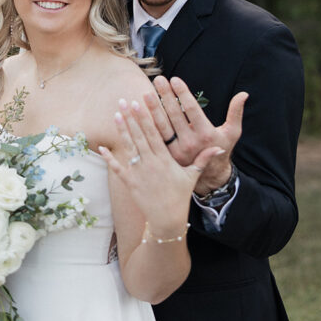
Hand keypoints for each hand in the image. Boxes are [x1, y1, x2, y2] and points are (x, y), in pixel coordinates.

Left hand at [98, 98, 222, 235]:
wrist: (168, 219)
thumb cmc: (180, 196)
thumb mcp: (193, 176)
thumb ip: (203, 159)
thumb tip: (219, 148)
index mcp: (165, 159)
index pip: (154, 133)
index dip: (146, 117)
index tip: (140, 102)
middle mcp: (151, 163)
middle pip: (139, 136)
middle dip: (131, 117)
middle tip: (123, 101)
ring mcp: (139, 173)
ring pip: (129, 147)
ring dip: (122, 131)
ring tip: (116, 115)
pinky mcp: (130, 183)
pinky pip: (117, 168)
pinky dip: (109, 158)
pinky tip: (101, 147)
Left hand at [144, 77, 247, 195]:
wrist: (210, 179)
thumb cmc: (222, 150)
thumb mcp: (232, 133)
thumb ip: (236, 113)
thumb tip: (244, 94)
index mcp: (205, 135)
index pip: (191, 110)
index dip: (182, 94)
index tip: (174, 79)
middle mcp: (189, 144)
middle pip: (173, 116)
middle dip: (165, 96)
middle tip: (158, 80)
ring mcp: (175, 152)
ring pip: (160, 128)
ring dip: (151, 110)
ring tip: (145, 94)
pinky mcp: (166, 157)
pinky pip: (154, 140)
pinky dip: (144, 128)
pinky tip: (137, 116)